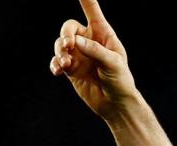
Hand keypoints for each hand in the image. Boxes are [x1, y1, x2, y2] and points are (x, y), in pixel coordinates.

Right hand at [49, 0, 138, 120]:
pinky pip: (57, 61)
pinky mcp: (71, 69)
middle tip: (69, 46)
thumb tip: (75, 41)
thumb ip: (95, 51)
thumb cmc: (121, 81)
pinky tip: (58, 70)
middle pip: (69, 28)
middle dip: (66, 35)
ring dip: (59, 52)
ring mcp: (79, 54)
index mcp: (103, 34)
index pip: (91, 10)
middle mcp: (89, 41)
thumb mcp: (113, 63)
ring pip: (60, 44)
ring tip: (65, 63)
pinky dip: (55, 64)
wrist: (116, 104)